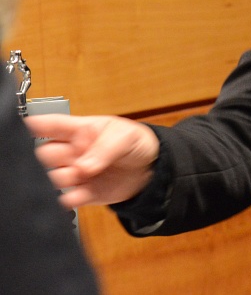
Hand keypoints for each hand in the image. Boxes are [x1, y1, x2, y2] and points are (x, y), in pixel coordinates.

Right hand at [24, 114, 159, 208]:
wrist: (152, 169)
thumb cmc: (136, 143)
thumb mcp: (125, 136)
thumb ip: (105, 149)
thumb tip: (84, 167)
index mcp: (80, 131)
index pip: (51, 125)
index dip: (34, 125)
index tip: (22, 128)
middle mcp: (72, 153)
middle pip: (44, 155)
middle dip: (43, 159)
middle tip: (62, 160)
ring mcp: (76, 174)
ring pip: (52, 178)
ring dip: (57, 179)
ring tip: (74, 176)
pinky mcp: (84, 194)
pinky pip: (68, 199)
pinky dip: (68, 200)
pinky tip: (74, 197)